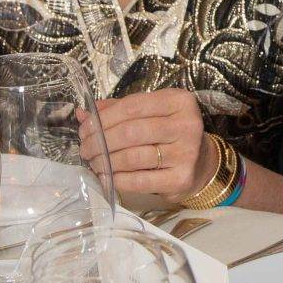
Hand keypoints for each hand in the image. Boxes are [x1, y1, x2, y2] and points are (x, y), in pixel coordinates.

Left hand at [79, 90, 215, 203]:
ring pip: (132, 157)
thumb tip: (82, 114)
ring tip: (94, 162)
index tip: (85, 128)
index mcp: (178, 101)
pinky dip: (117, 179)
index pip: (132, 106)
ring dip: (105, 161)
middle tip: (85, 149)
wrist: (201, 164)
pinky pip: (139, 180)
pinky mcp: (180, 179)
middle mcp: (186, 125)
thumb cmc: (169, 134)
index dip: (103, 118)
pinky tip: (106, 176)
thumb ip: (118, 110)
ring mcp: (186, 153)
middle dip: (100, 141)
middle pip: (131, 132)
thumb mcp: (150, 113)